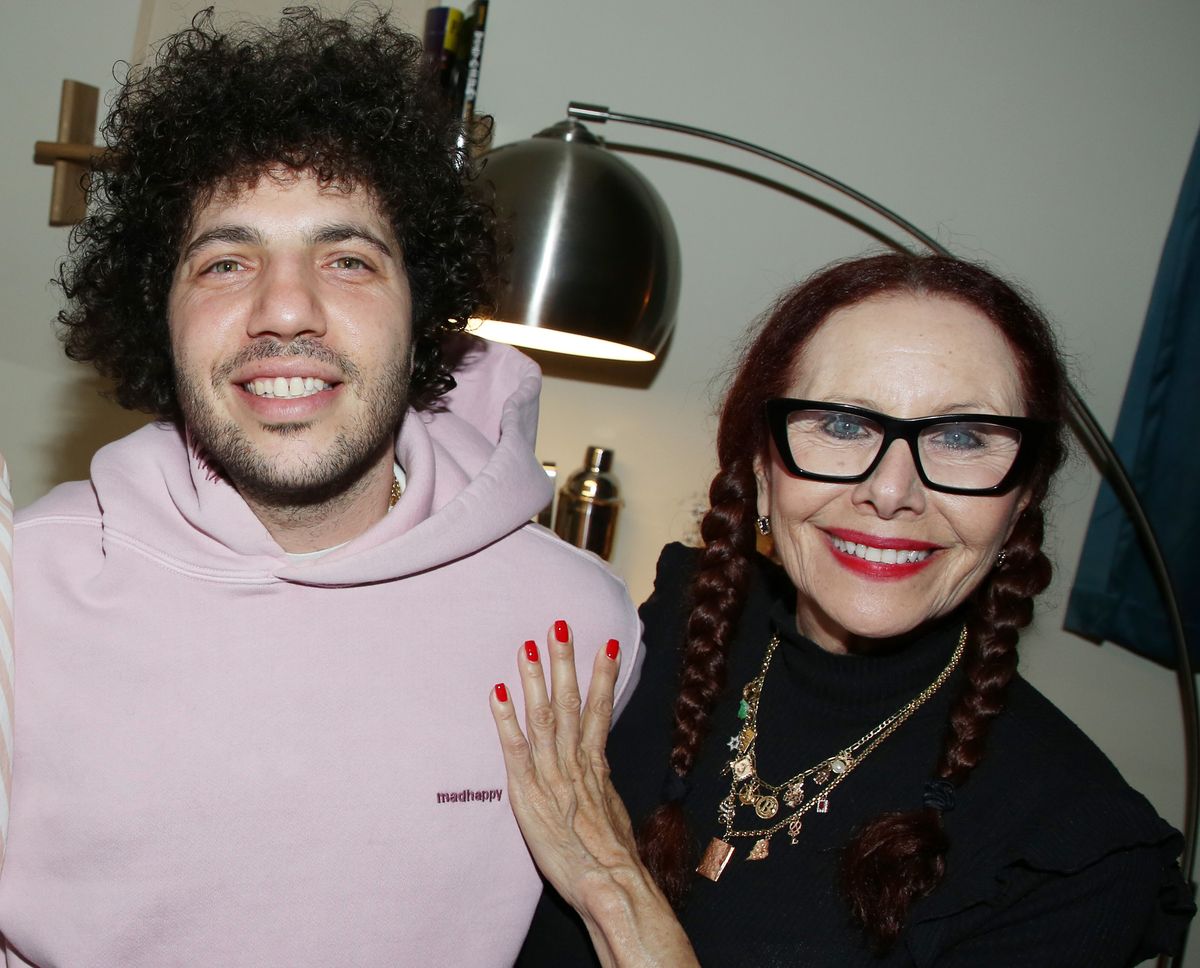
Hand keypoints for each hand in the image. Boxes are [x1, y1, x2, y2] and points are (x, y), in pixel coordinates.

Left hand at [490, 622, 697, 967]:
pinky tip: (497, 693)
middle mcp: (575, 763)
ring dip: (536, 678)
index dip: (602, 676)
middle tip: (559, 624)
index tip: (606, 644)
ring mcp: (553, 776)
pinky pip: (515, 749)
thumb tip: (597, 772)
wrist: (611, 884)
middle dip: (565, 661)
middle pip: (571, 702)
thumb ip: (600, 787)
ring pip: (544, 716)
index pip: (600, 711)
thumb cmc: (613, 861)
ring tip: (528, 645)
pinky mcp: (529, 795)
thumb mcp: (612, 814)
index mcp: (596, 767)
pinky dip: (506, 719)